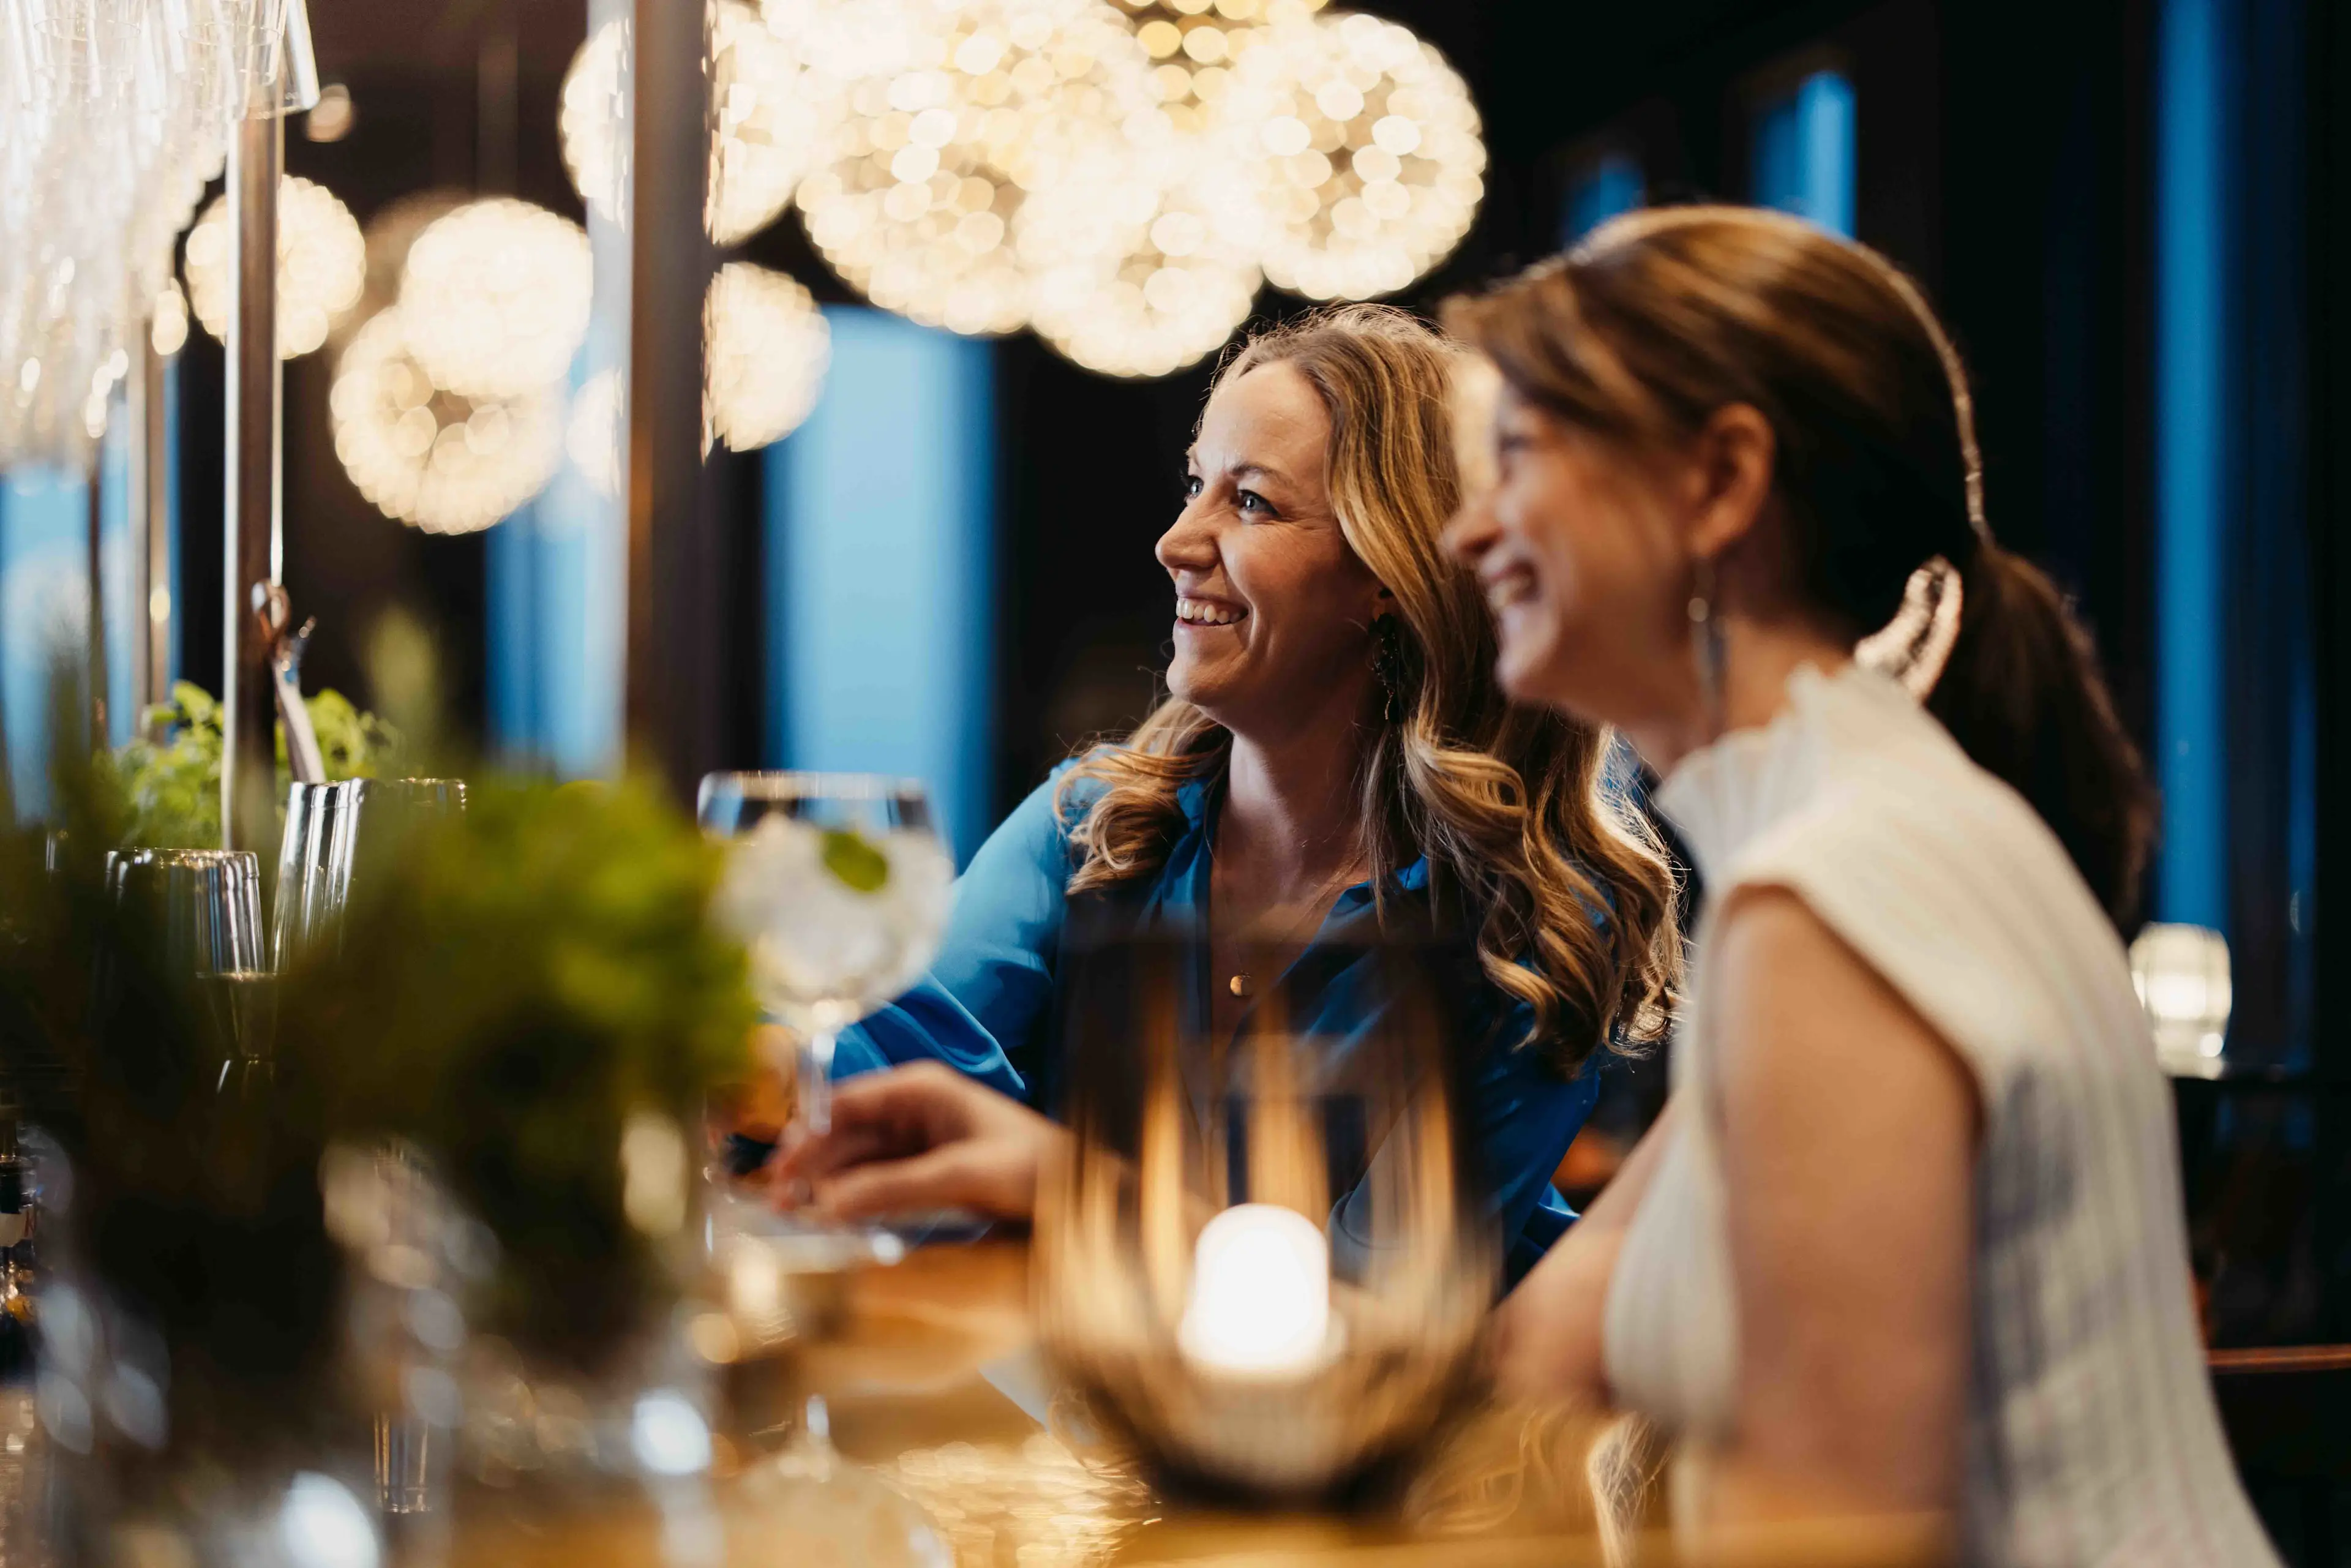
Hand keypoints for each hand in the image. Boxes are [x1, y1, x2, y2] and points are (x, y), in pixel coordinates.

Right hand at [770, 1061, 1062, 1221]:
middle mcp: (912, 1109)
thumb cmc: (1034, 1169)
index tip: (779, 1169)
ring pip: (855, 1162)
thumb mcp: (964, 1175)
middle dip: (811, 1166)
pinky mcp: (923, 1172)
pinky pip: (875, 1183)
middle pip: (844, 1135)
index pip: (846, 1104)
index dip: (807, 1135)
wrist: (1082, 1194)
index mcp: (921, 1089)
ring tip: (795, 1218)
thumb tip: (828, 1204)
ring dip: (826, 1186)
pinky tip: (831, 1221)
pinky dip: (852, 1200)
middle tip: (779, 1205)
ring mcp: (916, 1141)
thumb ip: (895, 1188)